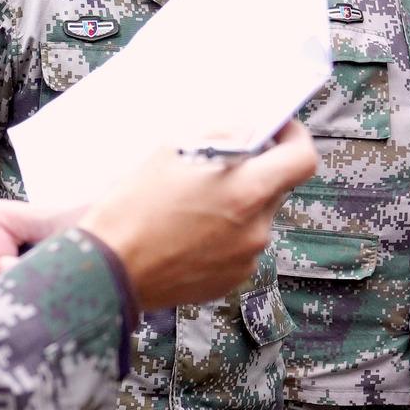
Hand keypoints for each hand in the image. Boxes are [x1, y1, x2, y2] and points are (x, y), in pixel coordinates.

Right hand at [80, 123, 314, 309]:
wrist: (108, 269)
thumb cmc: (132, 210)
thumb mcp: (170, 153)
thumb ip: (220, 137)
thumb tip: (244, 129)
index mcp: (245, 192)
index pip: (302, 160)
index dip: (295, 139)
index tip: (279, 132)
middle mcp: (254, 228)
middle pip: (275, 189)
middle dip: (255, 173)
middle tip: (220, 167)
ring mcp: (244, 258)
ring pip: (254, 219)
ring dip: (235, 206)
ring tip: (193, 205)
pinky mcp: (230, 280)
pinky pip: (239, 247)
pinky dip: (223, 236)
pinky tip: (189, 232)